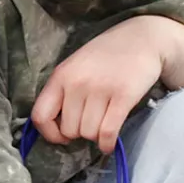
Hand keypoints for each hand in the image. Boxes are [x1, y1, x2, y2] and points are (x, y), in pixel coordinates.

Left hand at [32, 16, 175, 152]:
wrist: (143, 38)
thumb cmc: (108, 55)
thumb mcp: (76, 67)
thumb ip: (64, 91)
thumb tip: (58, 128)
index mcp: (61, 75)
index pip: (40, 116)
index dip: (50, 133)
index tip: (62, 136)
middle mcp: (77, 83)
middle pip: (69, 129)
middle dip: (80, 133)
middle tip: (91, 123)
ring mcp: (100, 89)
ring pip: (89, 133)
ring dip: (96, 136)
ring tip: (103, 125)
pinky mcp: (123, 96)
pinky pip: (108, 131)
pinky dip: (107, 144)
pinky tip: (109, 143)